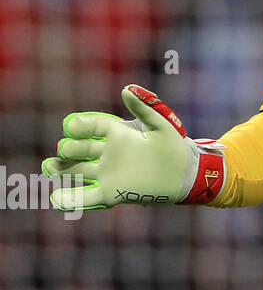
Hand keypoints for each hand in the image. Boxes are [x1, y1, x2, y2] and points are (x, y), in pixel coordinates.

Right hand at [43, 86, 224, 212]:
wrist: (186, 175)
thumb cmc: (174, 147)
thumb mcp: (161, 124)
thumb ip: (145, 107)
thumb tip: (127, 90)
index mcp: (118, 133)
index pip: (92, 126)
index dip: (80, 126)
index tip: (71, 127)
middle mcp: (108, 153)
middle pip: (80, 149)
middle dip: (70, 149)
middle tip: (65, 150)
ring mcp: (108, 173)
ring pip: (78, 170)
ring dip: (62, 169)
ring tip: (49, 168)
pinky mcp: (112, 193)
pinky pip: (89, 197)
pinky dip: (73, 199)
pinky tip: (57, 199)